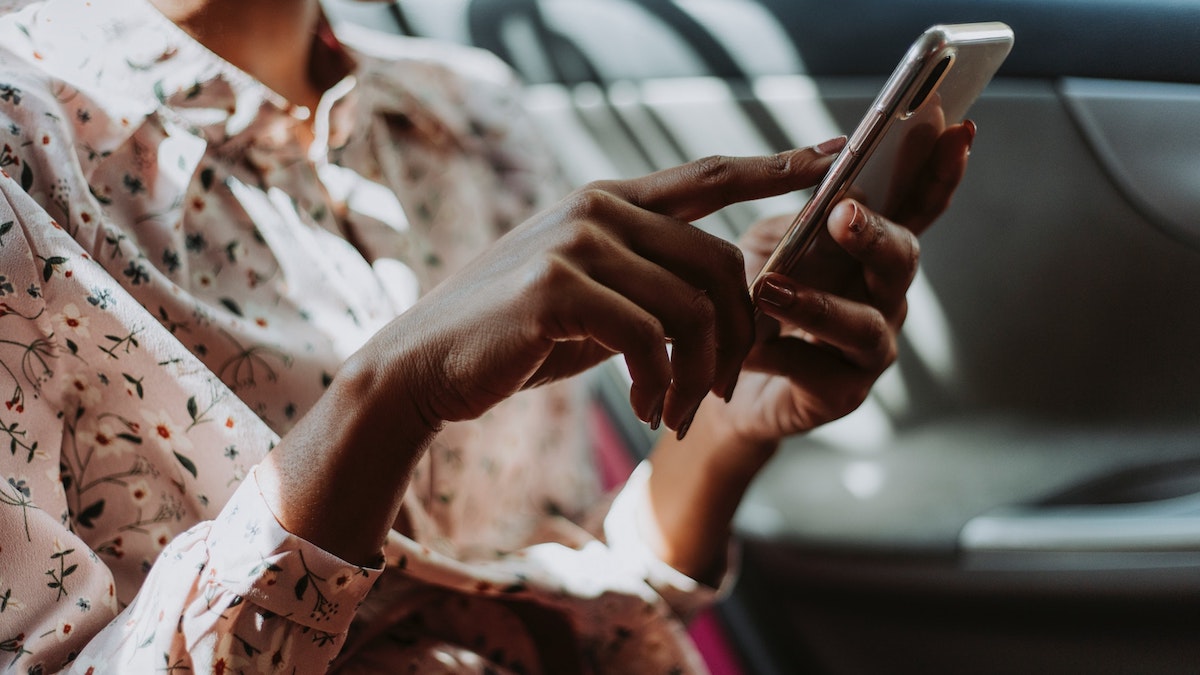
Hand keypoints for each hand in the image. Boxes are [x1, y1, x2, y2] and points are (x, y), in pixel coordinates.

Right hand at [355, 144, 844, 436]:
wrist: (425, 365)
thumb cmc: (513, 337)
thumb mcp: (589, 298)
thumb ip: (644, 281)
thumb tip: (717, 299)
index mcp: (608, 203)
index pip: (709, 176)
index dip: (776, 166)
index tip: (834, 157)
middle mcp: (598, 210)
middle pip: (721, 262)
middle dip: (738, 337)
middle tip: (721, 392)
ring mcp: (576, 243)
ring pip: (692, 307)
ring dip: (700, 375)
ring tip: (678, 412)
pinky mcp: (557, 288)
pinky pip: (650, 339)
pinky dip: (662, 385)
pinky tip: (647, 410)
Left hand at [717, 120, 976, 444]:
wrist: (726, 374)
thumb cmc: (756, 299)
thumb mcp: (770, 243)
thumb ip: (800, 216)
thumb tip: (826, 174)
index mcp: (873, 250)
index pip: (917, 206)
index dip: (940, 171)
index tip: (956, 130)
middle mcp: (884, 296)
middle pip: (902, 260)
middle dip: (876, 235)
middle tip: (843, 214)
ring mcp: (871, 348)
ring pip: (863, 324)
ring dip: (819, 304)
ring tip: (770, 290)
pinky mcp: (843, 392)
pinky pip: (818, 371)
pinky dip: (780, 354)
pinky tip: (749, 346)